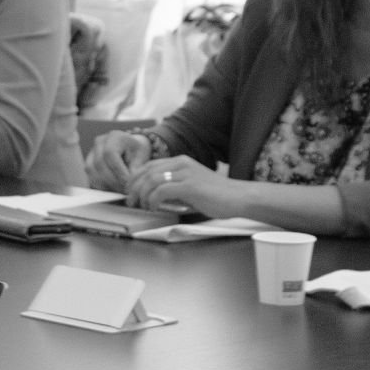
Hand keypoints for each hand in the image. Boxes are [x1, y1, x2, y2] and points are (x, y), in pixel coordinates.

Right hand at [85, 130, 152, 189]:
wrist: (130, 149)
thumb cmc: (137, 152)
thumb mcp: (141, 157)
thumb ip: (135, 169)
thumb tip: (129, 184)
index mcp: (114, 136)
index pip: (110, 155)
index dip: (118, 172)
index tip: (128, 184)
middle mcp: (100, 142)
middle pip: (99, 164)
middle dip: (112, 181)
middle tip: (124, 191)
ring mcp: (92, 151)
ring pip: (92, 170)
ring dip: (105, 184)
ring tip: (119, 191)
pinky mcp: (89, 162)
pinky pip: (90, 175)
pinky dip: (100, 184)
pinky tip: (112, 189)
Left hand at [123, 155, 241, 216]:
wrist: (239, 198)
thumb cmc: (217, 197)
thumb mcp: (192, 188)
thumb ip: (175, 189)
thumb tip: (155, 198)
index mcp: (181, 161)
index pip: (149, 166)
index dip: (135, 179)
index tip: (131, 192)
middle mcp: (181, 163)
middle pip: (146, 171)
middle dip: (134, 187)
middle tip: (130, 202)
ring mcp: (186, 173)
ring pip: (151, 180)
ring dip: (141, 195)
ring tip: (140, 206)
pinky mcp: (189, 186)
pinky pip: (161, 191)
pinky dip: (153, 200)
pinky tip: (154, 208)